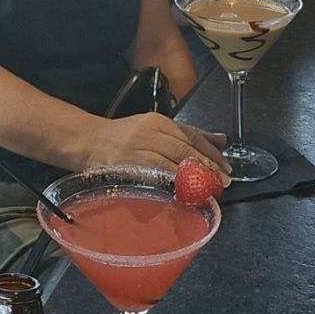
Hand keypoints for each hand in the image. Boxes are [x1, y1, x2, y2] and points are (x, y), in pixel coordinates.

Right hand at [84, 113, 230, 183]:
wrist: (88, 141)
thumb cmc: (124, 137)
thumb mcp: (156, 128)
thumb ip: (188, 134)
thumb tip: (223, 140)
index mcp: (158, 121)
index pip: (191, 135)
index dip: (212, 152)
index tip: (226, 167)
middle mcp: (150, 131)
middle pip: (185, 148)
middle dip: (207, 166)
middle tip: (223, 181)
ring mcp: (139, 148)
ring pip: (173, 162)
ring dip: (194, 177)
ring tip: (208, 189)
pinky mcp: (130, 164)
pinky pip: (157, 174)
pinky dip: (173, 183)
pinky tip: (184, 192)